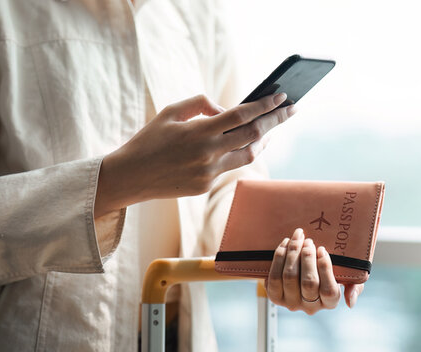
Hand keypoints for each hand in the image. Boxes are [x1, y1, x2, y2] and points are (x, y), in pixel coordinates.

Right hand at [94, 93, 295, 215]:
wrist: (129, 176)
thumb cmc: (149, 139)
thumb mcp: (171, 112)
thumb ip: (201, 104)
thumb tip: (227, 109)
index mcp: (199, 132)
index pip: (242, 115)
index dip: (265, 105)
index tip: (282, 96)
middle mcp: (208, 154)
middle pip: (253, 135)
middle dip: (276, 120)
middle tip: (291, 109)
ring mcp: (208, 173)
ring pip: (248, 155)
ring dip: (264, 140)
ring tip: (273, 128)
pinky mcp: (205, 187)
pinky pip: (230, 167)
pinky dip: (241, 153)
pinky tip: (249, 144)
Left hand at [266, 228, 364, 314]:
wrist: (307, 267)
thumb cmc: (333, 271)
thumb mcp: (350, 278)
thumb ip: (355, 287)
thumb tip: (350, 302)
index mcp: (329, 302)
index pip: (329, 290)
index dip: (325, 269)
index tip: (322, 249)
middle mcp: (310, 306)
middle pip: (308, 282)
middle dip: (307, 258)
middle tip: (309, 241)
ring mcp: (291, 302)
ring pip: (289, 278)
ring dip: (292, 254)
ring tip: (298, 238)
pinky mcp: (275, 296)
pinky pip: (274, 277)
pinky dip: (279, 258)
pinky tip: (285, 245)